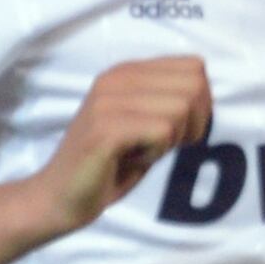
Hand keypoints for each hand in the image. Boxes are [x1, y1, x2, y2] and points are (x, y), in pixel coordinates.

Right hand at [25, 57, 212, 236]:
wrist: (59, 197)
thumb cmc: (110, 163)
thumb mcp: (146, 123)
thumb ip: (170, 101)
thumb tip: (205, 92)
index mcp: (128, 71)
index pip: (196, 66)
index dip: (201, 103)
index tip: (178, 128)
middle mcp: (116, 77)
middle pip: (195, 86)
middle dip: (193, 123)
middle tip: (161, 143)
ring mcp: (108, 100)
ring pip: (181, 109)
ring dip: (171, 140)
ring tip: (140, 151)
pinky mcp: (105, 128)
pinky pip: (163, 131)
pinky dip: (156, 152)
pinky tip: (130, 160)